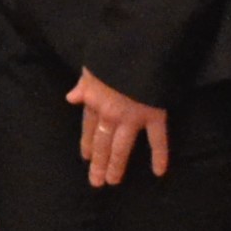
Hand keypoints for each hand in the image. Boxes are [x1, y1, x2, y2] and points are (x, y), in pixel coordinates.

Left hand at [68, 66, 170, 186]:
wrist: (136, 49)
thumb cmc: (112, 54)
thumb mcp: (91, 67)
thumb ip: (83, 85)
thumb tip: (71, 97)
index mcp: (95, 100)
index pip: (88, 127)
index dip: (87, 142)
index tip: (86, 157)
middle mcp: (110, 113)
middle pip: (102, 142)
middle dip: (98, 163)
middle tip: (96, 182)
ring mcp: (132, 116)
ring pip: (122, 146)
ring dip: (117, 165)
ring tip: (113, 181)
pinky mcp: (154, 114)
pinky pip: (157, 139)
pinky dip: (159, 155)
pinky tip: (159, 171)